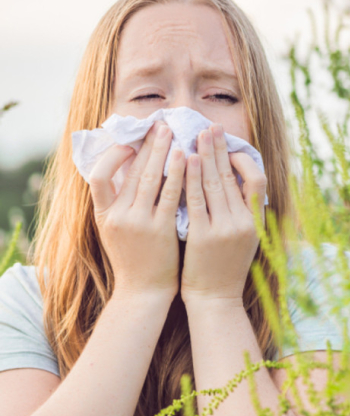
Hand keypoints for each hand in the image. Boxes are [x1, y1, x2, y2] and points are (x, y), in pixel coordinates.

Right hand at [89, 122, 185, 300]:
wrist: (144, 292)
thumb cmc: (134, 260)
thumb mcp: (114, 232)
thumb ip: (116, 204)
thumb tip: (125, 172)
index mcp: (103, 216)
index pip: (97, 176)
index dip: (112, 156)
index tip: (129, 143)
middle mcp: (117, 216)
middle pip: (130, 171)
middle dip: (146, 144)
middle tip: (159, 123)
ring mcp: (138, 223)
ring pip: (149, 178)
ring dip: (161, 151)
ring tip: (171, 132)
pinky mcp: (160, 229)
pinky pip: (170, 194)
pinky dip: (177, 173)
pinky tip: (186, 157)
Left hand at [180, 123, 266, 303]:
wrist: (215, 300)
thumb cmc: (227, 269)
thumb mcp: (246, 241)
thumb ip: (244, 214)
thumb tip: (237, 184)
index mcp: (255, 223)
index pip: (257, 182)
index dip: (244, 161)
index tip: (230, 148)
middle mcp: (243, 223)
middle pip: (232, 177)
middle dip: (221, 149)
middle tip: (212, 127)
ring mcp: (224, 229)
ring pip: (215, 184)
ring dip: (207, 156)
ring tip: (199, 135)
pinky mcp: (202, 236)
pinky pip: (196, 200)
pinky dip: (192, 178)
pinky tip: (187, 160)